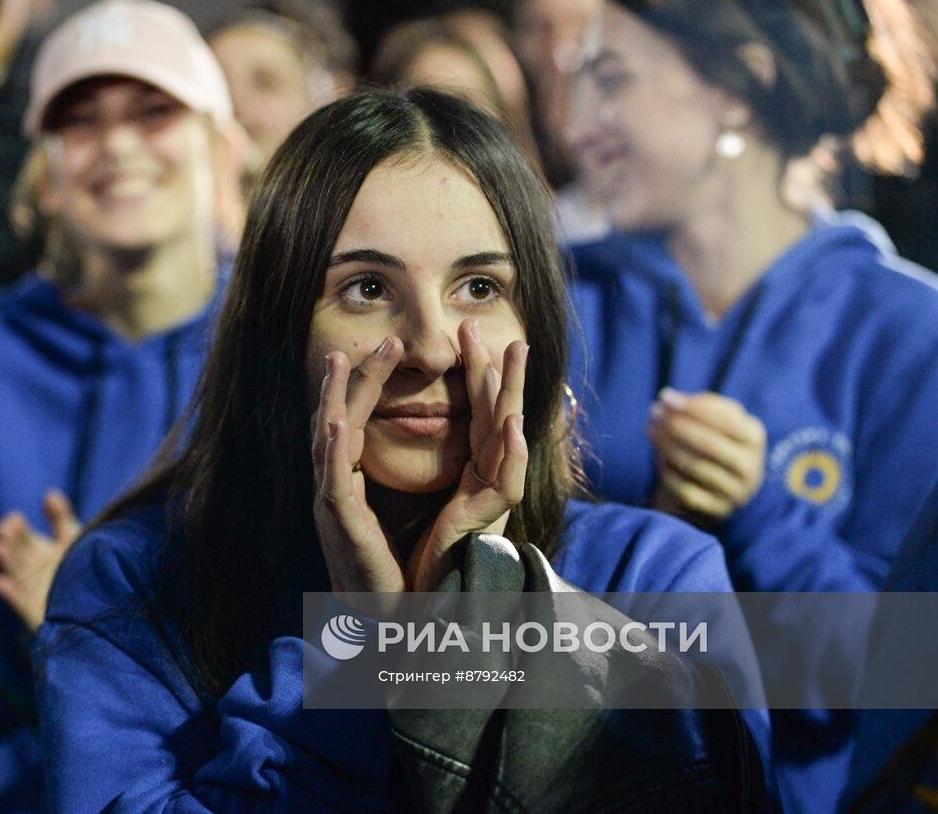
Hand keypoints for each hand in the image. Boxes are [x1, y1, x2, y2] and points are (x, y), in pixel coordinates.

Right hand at [0, 489, 81, 630]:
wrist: (101, 605)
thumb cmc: (85, 568)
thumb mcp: (73, 539)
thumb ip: (60, 518)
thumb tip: (49, 493)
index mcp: (41, 554)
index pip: (25, 539)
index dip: (18, 529)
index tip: (13, 518)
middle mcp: (34, 572)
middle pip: (19, 555)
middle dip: (10, 543)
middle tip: (3, 531)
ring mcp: (34, 593)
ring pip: (17, 576)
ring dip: (7, 562)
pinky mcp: (37, 613)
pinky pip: (21, 603)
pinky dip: (10, 594)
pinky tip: (0, 582)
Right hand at [311, 338, 408, 592]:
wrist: (389, 620)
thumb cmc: (394, 568)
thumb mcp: (394, 510)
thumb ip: (391, 476)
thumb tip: (403, 444)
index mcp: (350, 481)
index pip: (357, 420)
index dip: (368, 383)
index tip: (386, 348)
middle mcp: (335, 488)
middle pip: (337, 420)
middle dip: (352, 379)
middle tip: (370, 341)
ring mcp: (332, 505)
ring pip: (326, 443)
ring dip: (333, 401)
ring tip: (338, 364)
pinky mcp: (340, 527)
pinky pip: (334, 484)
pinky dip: (332, 452)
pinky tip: (335, 425)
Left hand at [406, 321, 528, 591]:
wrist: (426, 609)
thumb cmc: (428, 563)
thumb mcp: (430, 505)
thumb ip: (438, 474)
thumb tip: (424, 438)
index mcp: (472, 476)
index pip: (478, 416)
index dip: (478, 377)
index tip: (471, 339)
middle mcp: (486, 482)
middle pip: (496, 415)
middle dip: (500, 371)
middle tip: (501, 328)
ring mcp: (490, 501)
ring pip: (507, 436)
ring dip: (511, 393)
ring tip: (514, 352)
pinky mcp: (486, 523)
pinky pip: (504, 483)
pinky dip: (510, 452)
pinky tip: (510, 424)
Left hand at [647, 389, 765, 525]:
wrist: (716, 486)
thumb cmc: (714, 441)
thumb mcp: (717, 419)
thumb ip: (699, 405)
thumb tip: (668, 399)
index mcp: (755, 437)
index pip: (726, 420)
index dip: (694, 408)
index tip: (665, 397)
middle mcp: (751, 467)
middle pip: (711, 445)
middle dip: (678, 426)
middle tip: (654, 413)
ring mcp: (735, 492)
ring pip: (696, 467)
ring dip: (668, 445)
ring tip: (650, 428)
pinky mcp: (717, 510)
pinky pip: (686, 490)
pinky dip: (668, 470)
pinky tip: (657, 455)